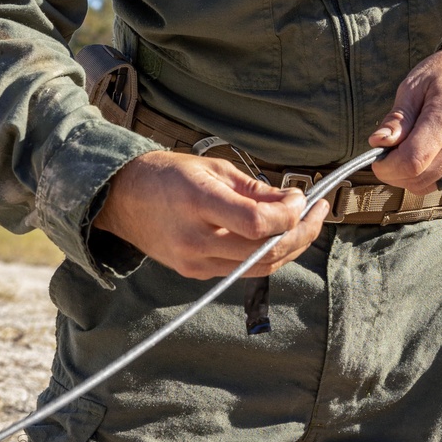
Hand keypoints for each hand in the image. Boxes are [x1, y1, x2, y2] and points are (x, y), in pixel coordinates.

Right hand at [93, 150, 328, 279]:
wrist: (122, 199)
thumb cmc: (169, 175)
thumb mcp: (213, 168)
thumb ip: (255, 190)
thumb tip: (294, 203)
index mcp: (197, 202)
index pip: (256, 223)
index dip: (289, 214)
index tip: (302, 197)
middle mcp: (195, 238)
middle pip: (265, 251)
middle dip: (301, 233)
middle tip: (318, 211)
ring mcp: (194, 262)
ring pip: (259, 267)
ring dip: (290, 248)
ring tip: (306, 224)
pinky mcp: (195, 273)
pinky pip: (241, 270)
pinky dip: (266, 255)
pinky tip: (277, 235)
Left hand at [368, 36, 441, 193]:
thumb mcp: (415, 85)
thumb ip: (397, 118)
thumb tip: (378, 143)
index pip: (413, 160)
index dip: (387, 167)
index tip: (376, 159)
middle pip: (419, 178)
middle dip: (394, 172)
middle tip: (388, 151)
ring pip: (429, 186)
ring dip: (410, 175)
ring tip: (409, 148)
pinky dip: (429, 174)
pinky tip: (431, 151)